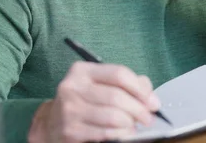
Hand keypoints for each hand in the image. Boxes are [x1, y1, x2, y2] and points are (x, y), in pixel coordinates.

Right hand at [28, 62, 160, 142]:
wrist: (53, 124)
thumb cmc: (84, 102)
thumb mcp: (101, 86)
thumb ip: (127, 84)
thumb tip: (149, 95)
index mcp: (82, 71)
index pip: (118, 74)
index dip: (140, 89)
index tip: (153, 102)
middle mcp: (72, 87)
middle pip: (117, 96)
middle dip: (139, 109)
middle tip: (148, 118)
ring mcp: (69, 109)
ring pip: (112, 116)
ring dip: (130, 123)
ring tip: (135, 126)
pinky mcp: (70, 130)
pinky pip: (105, 132)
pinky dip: (120, 134)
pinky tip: (124, 133)